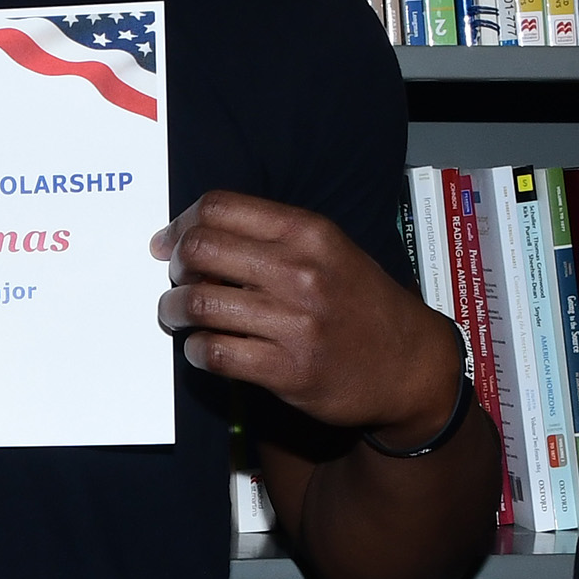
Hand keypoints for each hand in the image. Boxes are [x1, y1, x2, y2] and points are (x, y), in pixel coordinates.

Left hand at [150, 192, 462, 438]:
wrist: (409, 364)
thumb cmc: (363, 303)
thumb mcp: (330, 251)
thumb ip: (271, 239)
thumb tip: (196, 238)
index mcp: (308, 232)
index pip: (218, 208)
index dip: (180, 224)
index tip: (168, 243)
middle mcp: (300, 271)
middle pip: (199, 250)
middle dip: (174, 266)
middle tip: (176, 280)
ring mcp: (294, 322)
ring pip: (198, 303)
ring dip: (175, 310)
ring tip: (179, 315)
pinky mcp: (288, 370)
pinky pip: (215, 353)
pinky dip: (196, 350)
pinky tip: (203, 348)